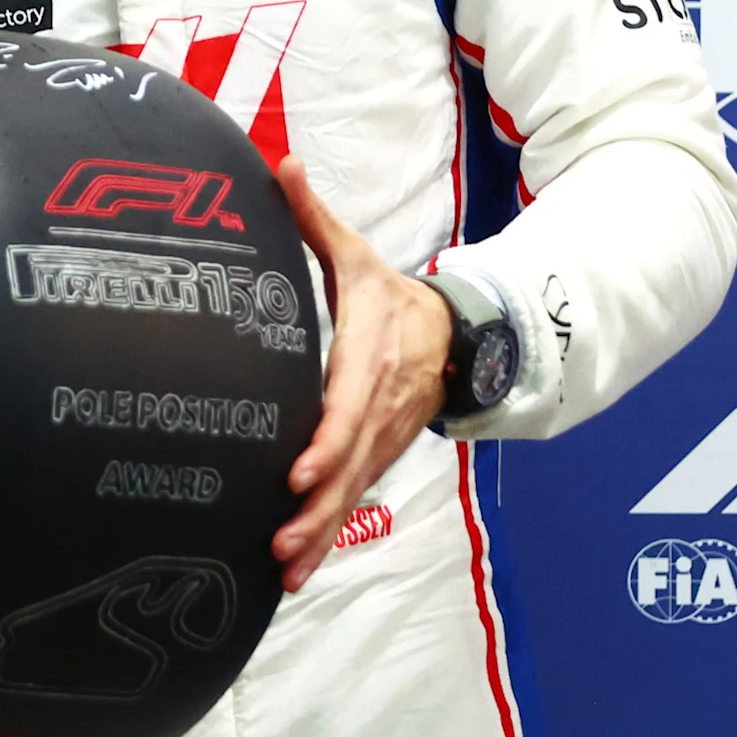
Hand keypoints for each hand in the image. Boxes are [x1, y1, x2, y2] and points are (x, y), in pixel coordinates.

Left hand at [272, 154, 453, 591]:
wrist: (456, 335)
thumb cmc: (388, 296)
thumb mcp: (356, 256)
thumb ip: (313, 218)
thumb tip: (280, 165)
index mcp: (371, 359)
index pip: (350, 406)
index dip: (328, 440)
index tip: (299, 470)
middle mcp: (380, 408)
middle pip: (349, 463)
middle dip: (319, 505)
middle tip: (282, 537)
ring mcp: (382, 440)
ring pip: (352, 491)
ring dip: (321, 532)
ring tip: (286, 566)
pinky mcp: (377, 458)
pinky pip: (353, 501)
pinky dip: (329, 538)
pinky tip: (295, 572)